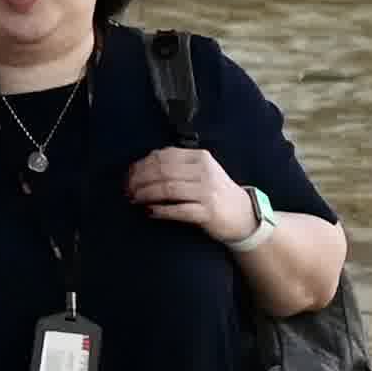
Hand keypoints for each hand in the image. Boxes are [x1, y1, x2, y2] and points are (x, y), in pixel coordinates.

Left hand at [122, 146, 249, 239]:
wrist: (243, 214)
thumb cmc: (216, 191)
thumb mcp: (201, 171)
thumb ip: (178, 164)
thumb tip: (143, 165)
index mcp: (200, 158)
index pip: (164, 156)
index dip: (142, 165)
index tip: (129, 175)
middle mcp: (204, 172)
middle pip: (163, 171)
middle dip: (140, 180)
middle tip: (128, 189)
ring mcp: (207, 192)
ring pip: (168, 189)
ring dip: (146, 194)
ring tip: (135, 199)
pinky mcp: (208, 212)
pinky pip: (179, 210)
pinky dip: (161, 211)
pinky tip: (150, 212)